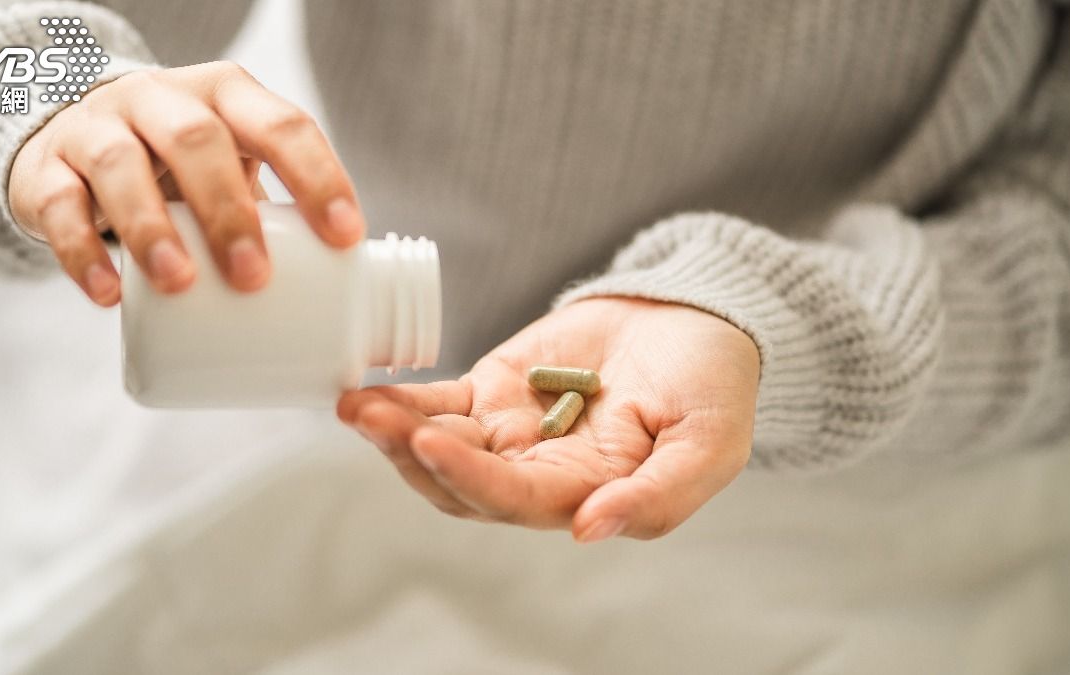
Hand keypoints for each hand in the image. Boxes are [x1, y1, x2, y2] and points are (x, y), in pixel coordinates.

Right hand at [8, 61, 364, 305]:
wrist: (75, 139)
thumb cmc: (178, 166)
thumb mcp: (231, 163)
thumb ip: (272, 207)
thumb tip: (337, 290)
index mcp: (226, 96)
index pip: (281, 125)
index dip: (317, 177)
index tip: (344, 237)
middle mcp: (161, 100)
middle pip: (198, 141)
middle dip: (229, 211)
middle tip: (253, 276)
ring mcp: (97, 128)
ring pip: (121, 166)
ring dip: (152, 228)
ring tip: (179, 282)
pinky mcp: (45, 168)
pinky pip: (59, 205)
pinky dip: (82, 251)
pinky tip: (107, 294)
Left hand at [338, 297, 760, 541]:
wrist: (696, 319)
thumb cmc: (712, 385)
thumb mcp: (709, 444)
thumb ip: (658, 496)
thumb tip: (590, 532)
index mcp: (586, 494)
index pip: (515, 498)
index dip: (469, 477)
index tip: (427, 442)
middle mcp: (539, 472)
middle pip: (459, 482)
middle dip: (410, 455)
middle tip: (369, 417)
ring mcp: (510, 430)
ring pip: (439, 444)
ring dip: (394, 430)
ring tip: (356, 403)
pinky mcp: (493, 389)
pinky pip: (440, 402)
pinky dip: (404, 398)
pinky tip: (366, 388)